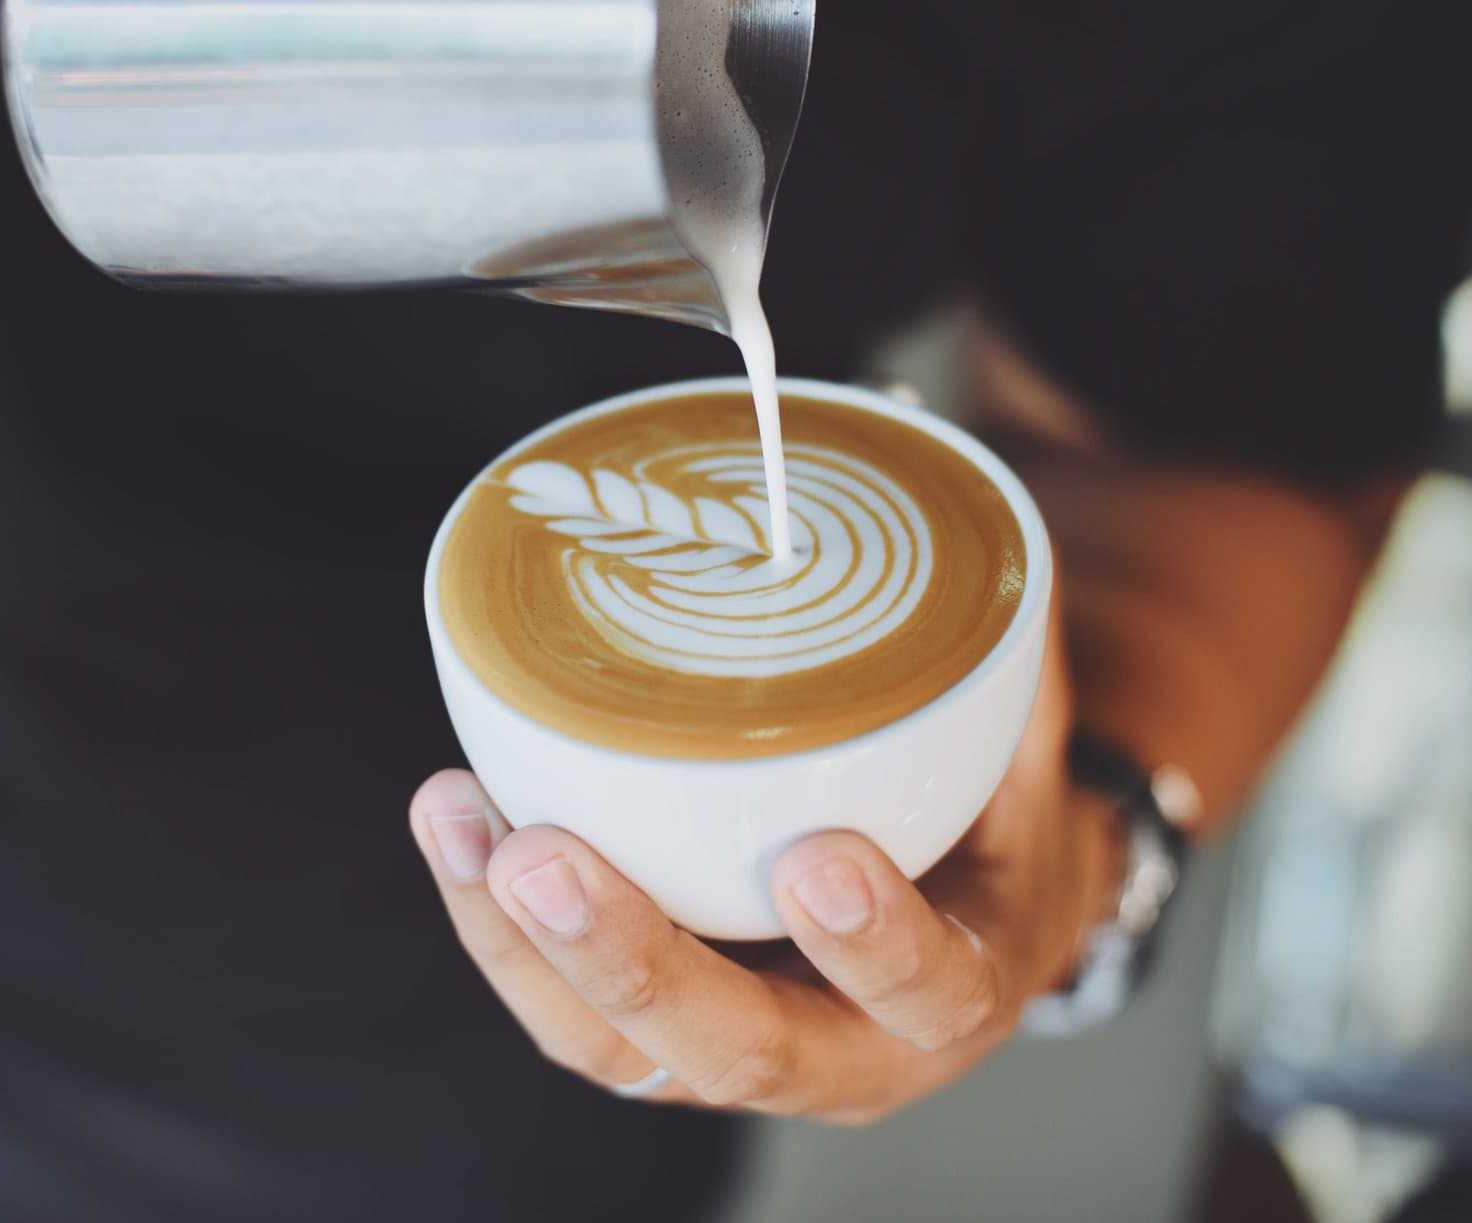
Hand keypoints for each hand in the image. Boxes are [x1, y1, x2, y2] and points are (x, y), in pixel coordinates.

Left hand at [408, 614, 1126, 1122]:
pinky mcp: (654, 1027)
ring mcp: (737, 1047)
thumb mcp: (1016, 729)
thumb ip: (974, 623)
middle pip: (734, 1052)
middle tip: (543, 859)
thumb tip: (901, 420)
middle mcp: (848, 1051)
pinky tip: (455, 816)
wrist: (967, 905)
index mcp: (959, 987)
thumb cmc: (988, 801)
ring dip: (520, 945)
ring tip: (457, 817)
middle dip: (628, 961)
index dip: (874, 943)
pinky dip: (496, 922)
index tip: (818, 860)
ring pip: (615, 1048)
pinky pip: (562, 1004)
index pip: (927, 992)